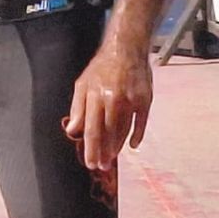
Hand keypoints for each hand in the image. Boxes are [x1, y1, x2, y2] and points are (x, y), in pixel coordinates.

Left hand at [63, 37, 152, 172]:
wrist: (125, 50)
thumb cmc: (101, 69)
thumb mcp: (82, 84)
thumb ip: (77, 108)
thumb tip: (73, 131)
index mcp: (95, 96)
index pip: (91, 129)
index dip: (91, 148)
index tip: (90, 162)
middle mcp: (112, 99)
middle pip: (108, 133)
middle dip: (104, 152)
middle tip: (102, 166)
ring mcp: (131, 100)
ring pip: (124, 130)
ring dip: (118, 146)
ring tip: (112, 158)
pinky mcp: (145, 100)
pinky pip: (141, 123)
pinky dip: (137, 136)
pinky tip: (132, 146)